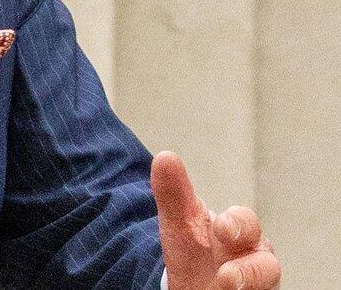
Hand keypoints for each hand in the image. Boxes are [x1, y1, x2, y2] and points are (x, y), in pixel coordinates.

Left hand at [154, 151, 279, 288]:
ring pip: (266, 288)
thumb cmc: (195, 249)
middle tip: (227, 276)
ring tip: (226, 288)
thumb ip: (174, 195)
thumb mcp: (180, 224)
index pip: (246, 224)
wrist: (198, 284)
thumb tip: (165, 156)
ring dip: (249, 288)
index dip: (237, 224)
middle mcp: (255, 263)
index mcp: (239, 235)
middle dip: (251, 271)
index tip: (221, 227)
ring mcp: (256, 287)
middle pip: (267, 266)